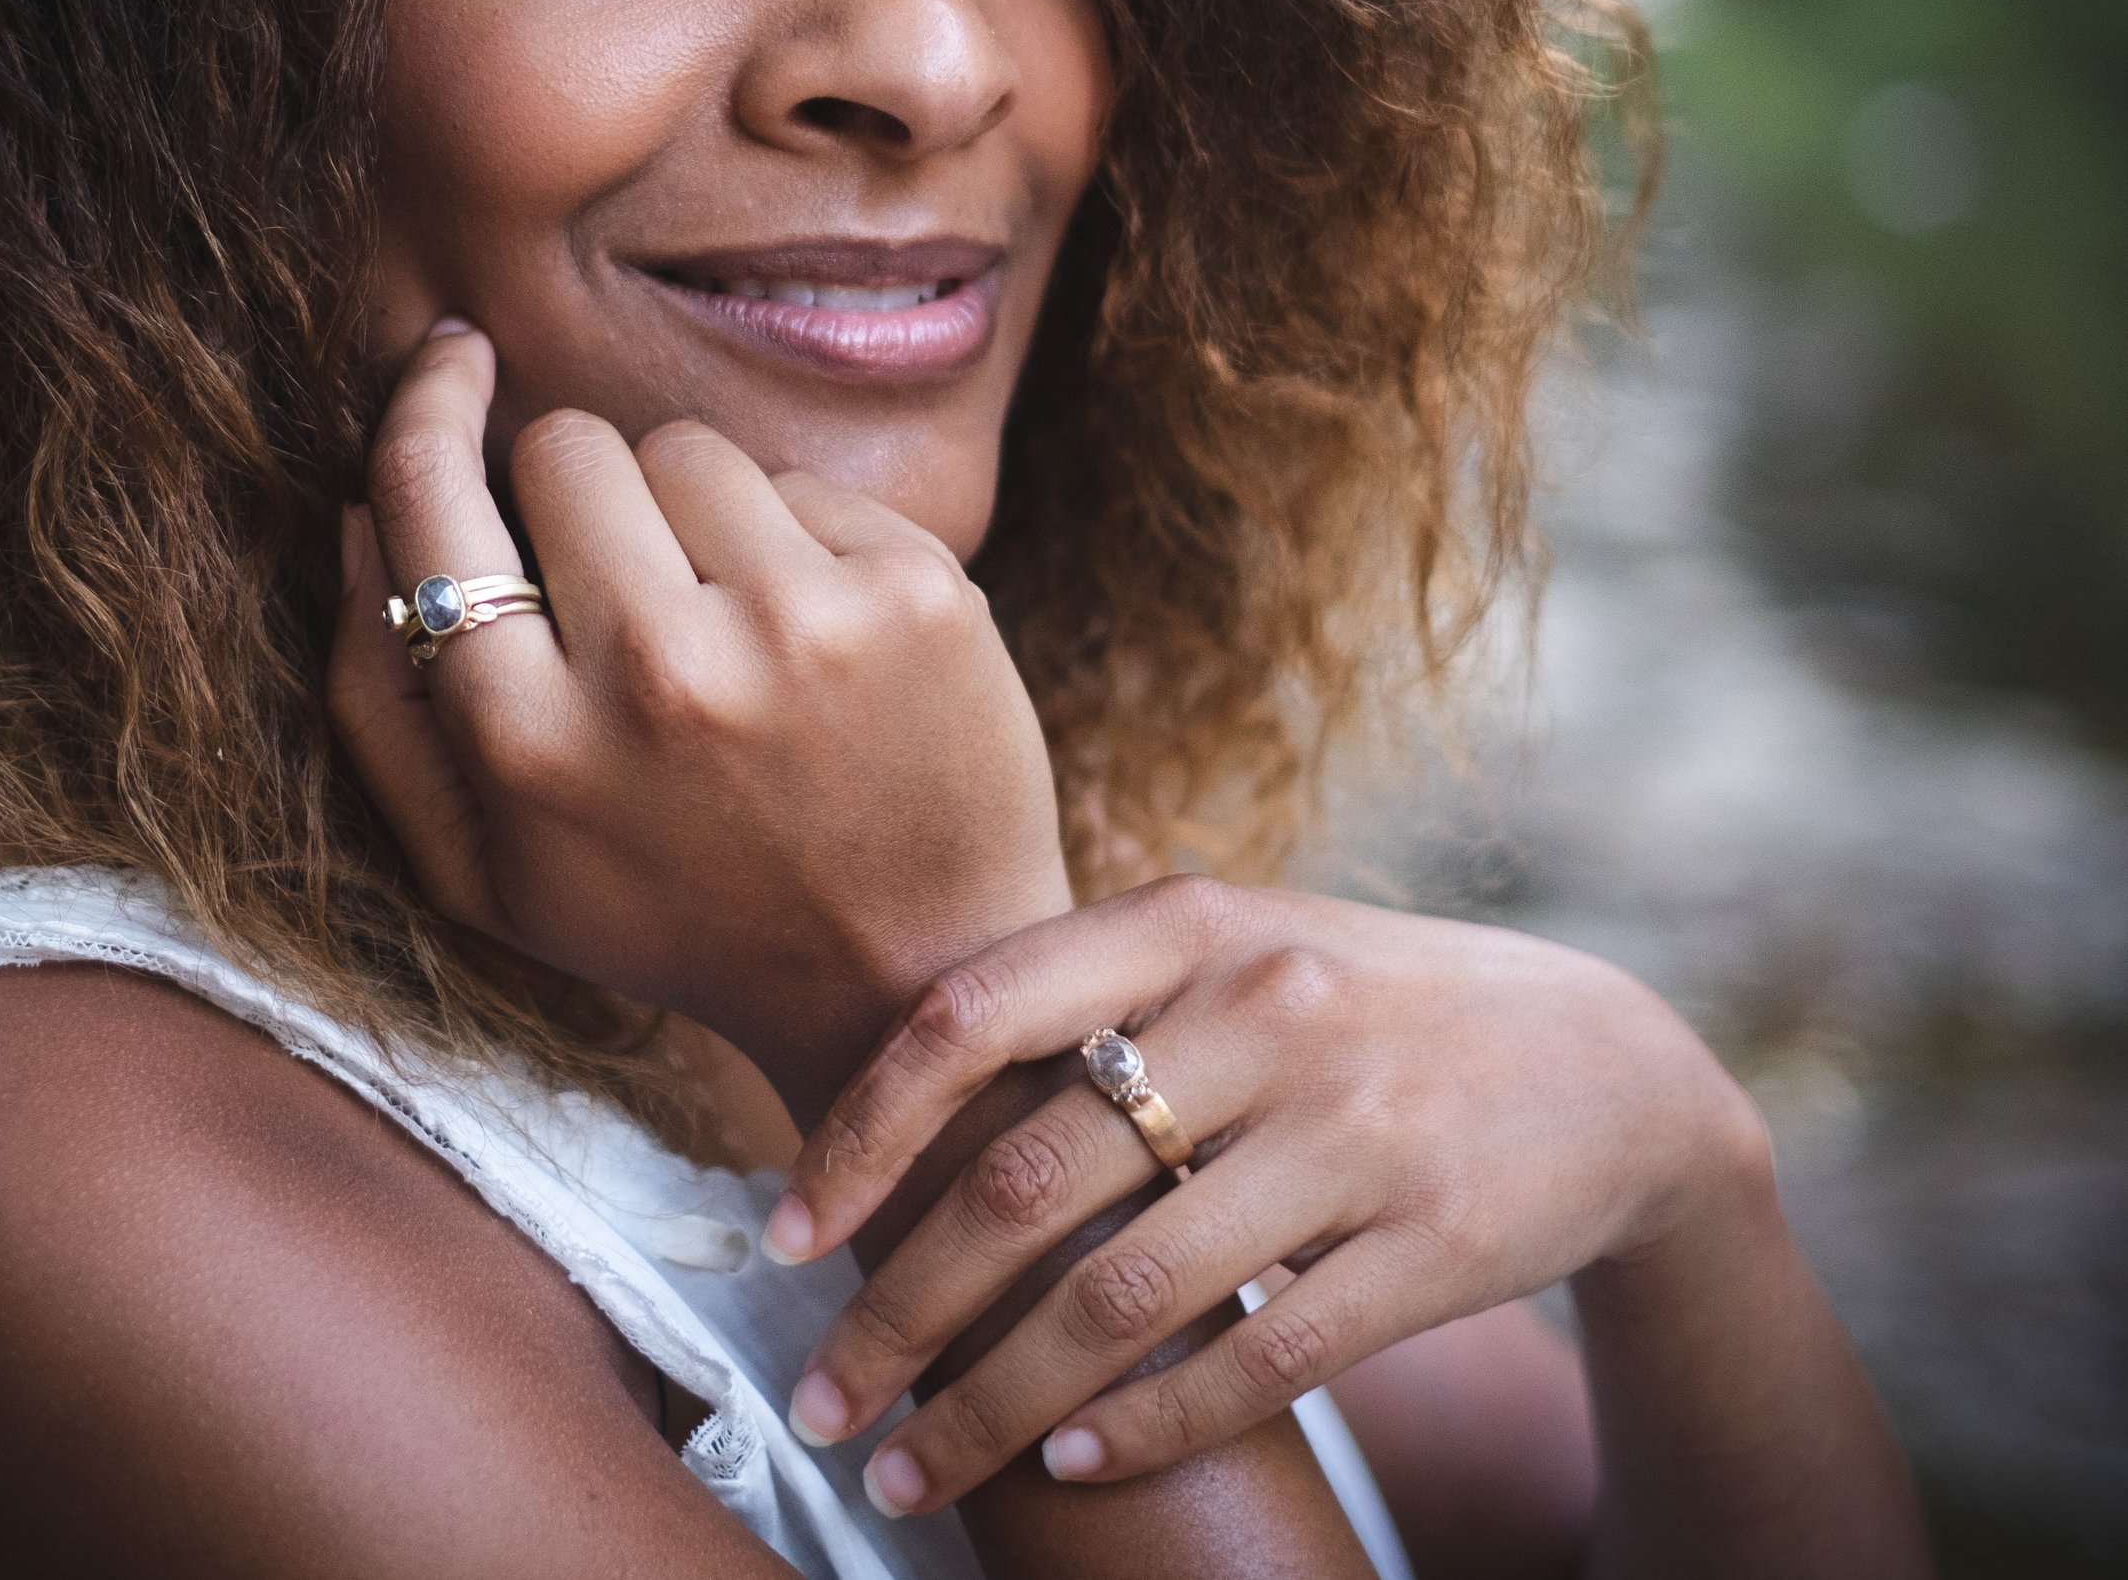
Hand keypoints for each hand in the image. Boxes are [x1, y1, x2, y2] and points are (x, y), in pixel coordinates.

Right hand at [326, 321, 1073, 1111]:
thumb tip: (355, 511)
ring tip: (729, 633)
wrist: (910, 977)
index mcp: (531, 744)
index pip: (435, 496)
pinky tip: (819, 643)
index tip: (454, 357)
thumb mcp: (483, 872)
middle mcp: (662, 670)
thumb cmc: (674, 916)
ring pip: (688, 448)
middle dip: (578, 495)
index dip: (429, 405)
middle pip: (569, 447)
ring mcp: (803, 621)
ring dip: (693, 516)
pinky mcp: (916, 589)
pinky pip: (804, 482)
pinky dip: (797, 543)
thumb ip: (380, 705)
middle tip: (624, 589)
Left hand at [765, 876, 1772, 1513]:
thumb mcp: (1238, 947)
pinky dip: (1143, 1428)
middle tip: (820, 1405)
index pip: (975, 1011)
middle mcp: (1267, 1005)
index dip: (861, 1129)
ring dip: (993, 1405)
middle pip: (1027, 1182)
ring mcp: (1355, 1126)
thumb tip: (894, 1104)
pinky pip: (1256, 1360)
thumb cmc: (1363, 1006)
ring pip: (1123, 1295)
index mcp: (1192, 919)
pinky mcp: (1433, 1242)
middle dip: (898, 1312)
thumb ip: (1095, 999)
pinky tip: (1067, 1470)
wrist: (1606, 1060)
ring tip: (912, 1471)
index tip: (782, 1234)